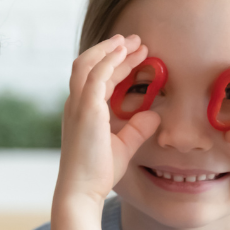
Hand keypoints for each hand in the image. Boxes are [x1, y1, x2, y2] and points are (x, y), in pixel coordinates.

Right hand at [55, 34, 158, 204]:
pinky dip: (109, 60)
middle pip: (90, 65)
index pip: (97, 78)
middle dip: (112, 50)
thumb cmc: (97, 172)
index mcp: (82, 111)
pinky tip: (124, 51)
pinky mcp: (85, 108)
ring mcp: (78, 105)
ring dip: (110, 49)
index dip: (116, 63)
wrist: (82, 189)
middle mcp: (76, 104)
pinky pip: (95, 75)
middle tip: (136, 40)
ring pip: (88, 64)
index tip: (136, 53)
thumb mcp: (124, 146)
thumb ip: (137, 129)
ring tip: (131, 40)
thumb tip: (154, 116)